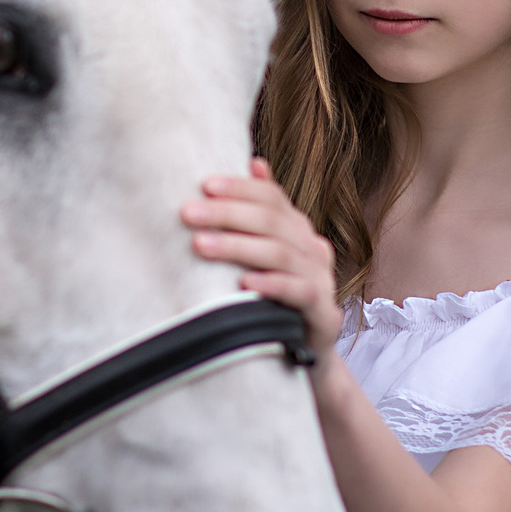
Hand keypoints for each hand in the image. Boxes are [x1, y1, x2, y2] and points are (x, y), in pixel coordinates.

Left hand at [179, 158, 344, 362]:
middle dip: (226, 213)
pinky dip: (270, 284)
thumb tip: (255, 162)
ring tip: (200, 245)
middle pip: (270, 221)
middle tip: (188, 213)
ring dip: (237, 246)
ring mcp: (321, 278)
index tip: (204, 184)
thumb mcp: (268, 251)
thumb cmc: (277, 295)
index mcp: (298, 228)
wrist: (307, 349)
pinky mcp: (322, 311)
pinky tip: (242, 282)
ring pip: (279, 254)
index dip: (239, 188)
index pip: (271, 197)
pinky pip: (297, 291)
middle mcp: (312, 247)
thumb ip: (263, 213)